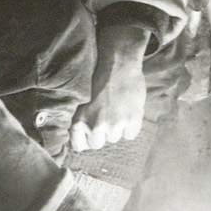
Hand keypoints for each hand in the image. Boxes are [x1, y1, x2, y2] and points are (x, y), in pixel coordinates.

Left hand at [71, 22, 149, 152]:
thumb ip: (80, 120)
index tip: (90, 132)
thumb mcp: (81, 101)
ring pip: (114, 138)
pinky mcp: (131, 122)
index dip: (85, 139)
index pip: (79, 146)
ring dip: (116, 128)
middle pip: (97, 144)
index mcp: (78, 122)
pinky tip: (128, 111)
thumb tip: (84, 137)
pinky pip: (130, 135)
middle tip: (105, 116)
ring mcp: (114, 126)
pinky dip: (131, 126)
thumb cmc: (97, 78)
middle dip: (101, 134)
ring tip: (117, 109)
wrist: (118, 65)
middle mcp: (94, 127)